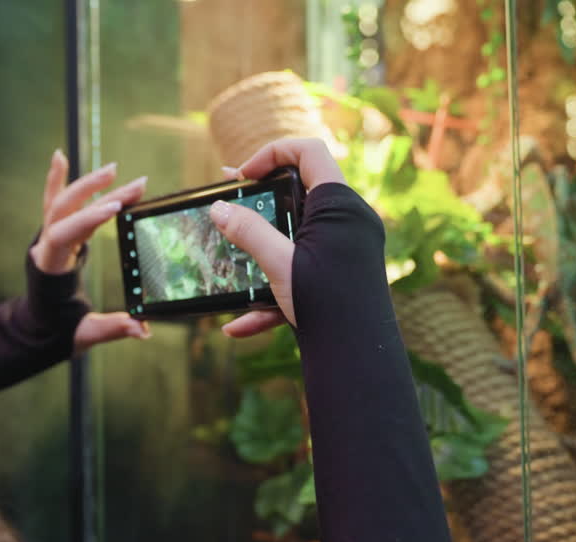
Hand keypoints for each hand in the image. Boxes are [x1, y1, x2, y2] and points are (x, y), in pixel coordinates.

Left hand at [31, 149, 151, 352]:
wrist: (37, 327)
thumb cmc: (59, 329)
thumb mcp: (85, 334)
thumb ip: (112, 329)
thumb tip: (142, 330)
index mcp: (49, 268)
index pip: (63, 235)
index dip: (87, 219)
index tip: (115, 208)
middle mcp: (44, 248)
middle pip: (64, 210)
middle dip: (95, 193)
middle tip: (130, 185)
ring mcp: (46, 239)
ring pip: (61, 202)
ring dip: (87, 184)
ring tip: (114, 169)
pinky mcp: (52, 235)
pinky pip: (53, 203)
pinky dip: (56, 179)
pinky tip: (59, 156)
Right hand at [211, 138, 346, 337]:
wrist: (357, 355)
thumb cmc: (327, 303)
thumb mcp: (279, 263)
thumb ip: (248, 231)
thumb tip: (218, 208)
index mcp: (339, 205)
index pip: (308, 151)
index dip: (273, 153)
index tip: (243, 176)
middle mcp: (348, 220)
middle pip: (300, 192)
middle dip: (259, 203)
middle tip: (228, 206)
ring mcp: (348, 248)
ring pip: (297, 235)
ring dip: (262, 249)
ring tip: (228, 253)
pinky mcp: (342, 274)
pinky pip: (304, 269)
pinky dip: (274, 292)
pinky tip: (240, 325)